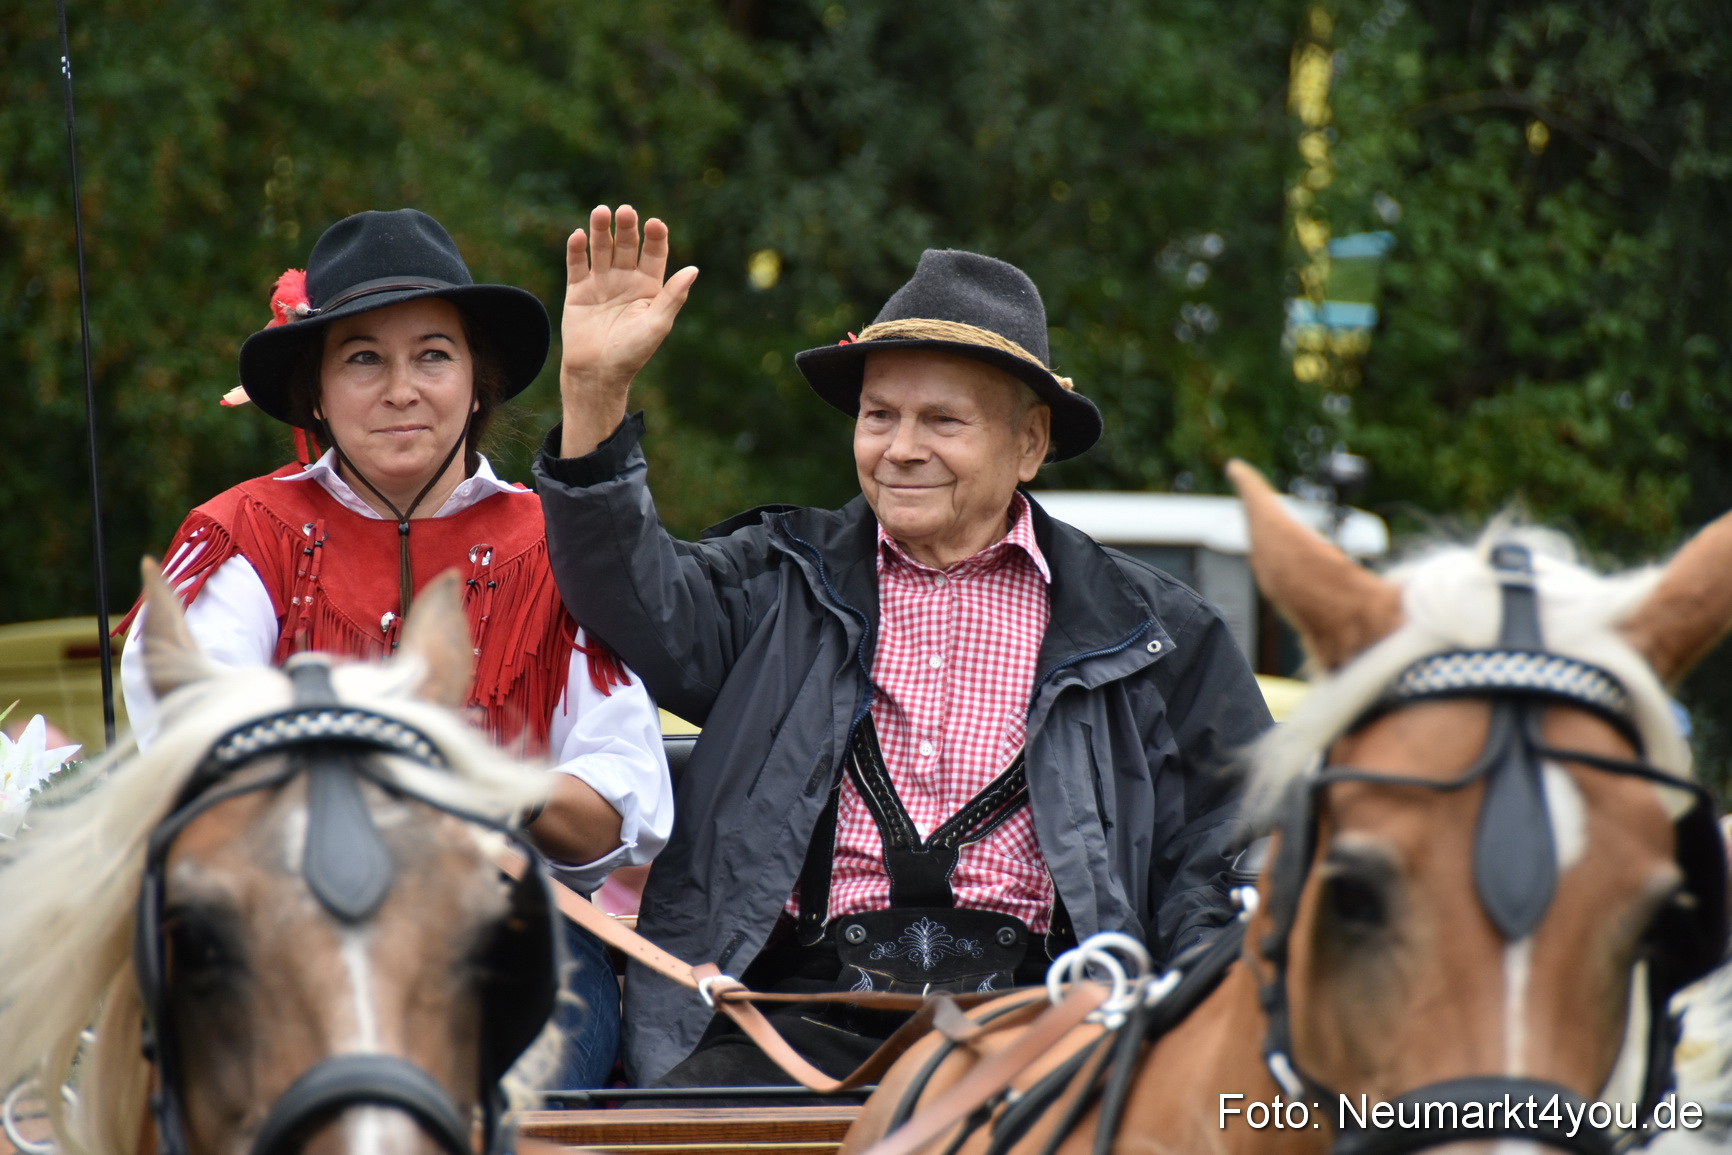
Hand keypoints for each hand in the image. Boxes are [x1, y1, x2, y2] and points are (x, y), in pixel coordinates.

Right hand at [559, 205, 697, 456]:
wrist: (598, 373)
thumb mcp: (657, 324)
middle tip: (625, 211)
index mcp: (650, 286)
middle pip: (628, 245)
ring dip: (601, 231)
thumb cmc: (632, 353)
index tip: (654, 224)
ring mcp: (601, 282)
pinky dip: (577, 249)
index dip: (655, 237)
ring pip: (602, 249)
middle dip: (627, 228)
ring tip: (601, 212)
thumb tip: (694, 269)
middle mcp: (626, 279)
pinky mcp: (578, 289)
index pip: (655, 253)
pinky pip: (577, 264)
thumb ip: (673, 296)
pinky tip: (579, 235)